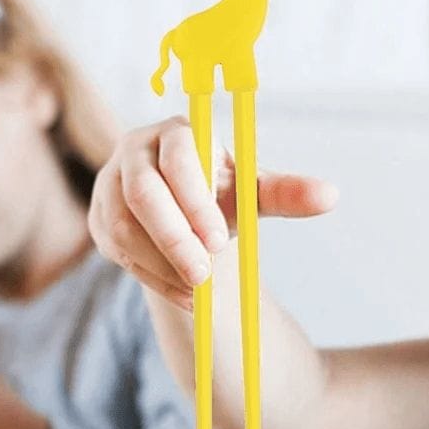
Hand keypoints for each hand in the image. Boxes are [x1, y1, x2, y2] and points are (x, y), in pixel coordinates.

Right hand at [88, 116, 338, 307]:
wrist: (190, 215)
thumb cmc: (225, 194)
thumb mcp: (255, 193)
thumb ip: (287, 193)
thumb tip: (331, 196)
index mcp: (178, 132)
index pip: (179, 157)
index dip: (196, 199)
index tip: (219, 239)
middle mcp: (136, 151)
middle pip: (143, 194)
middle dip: (175, 238)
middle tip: (205, 275)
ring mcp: (109, 184)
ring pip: (123, 227)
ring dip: (162, 263)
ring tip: (199, 290)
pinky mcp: (98, 218)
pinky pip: (117, 251)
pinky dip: (153, 277)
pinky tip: (185, 296)